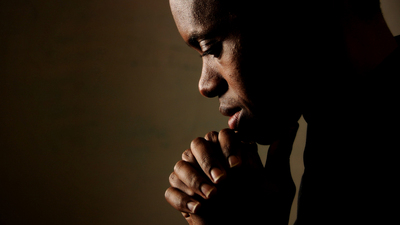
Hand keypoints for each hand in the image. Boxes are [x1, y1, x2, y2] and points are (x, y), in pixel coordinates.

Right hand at [165, 124, 298, 223]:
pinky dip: (181, 199)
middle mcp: (211, 163)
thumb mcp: (278, 184)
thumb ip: (280, 154)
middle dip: (208, 161)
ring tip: (213, 197)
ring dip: (193, 180)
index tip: (238, 166)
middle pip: (196, 146)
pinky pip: (170, 192)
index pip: (220, 136)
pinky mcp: (185, 200)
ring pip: (180, 166)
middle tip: (223, 181)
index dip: (227, 147)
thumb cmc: (269, 213)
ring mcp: (195, 181)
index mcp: (230, 155)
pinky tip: (199, 210)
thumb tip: (292, 125)